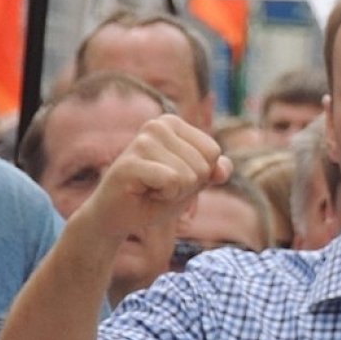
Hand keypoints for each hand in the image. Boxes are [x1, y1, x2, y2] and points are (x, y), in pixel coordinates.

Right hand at [75, 114, 230, 241]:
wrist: (118, 216)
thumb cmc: (155, 195)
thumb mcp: (193, 182)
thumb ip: (214, 171)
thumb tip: (223, 170)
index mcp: (172, 124)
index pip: (213, 153)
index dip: (200, 176)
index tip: (174, 178)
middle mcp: (156, 125)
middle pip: (203, 165)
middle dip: (187, 186)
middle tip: (160, 186)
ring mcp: (142, 142)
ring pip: (189, 175)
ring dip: (175, 192)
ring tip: (151, 189)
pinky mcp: (130, 163)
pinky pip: (172, 182)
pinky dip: (165, 196)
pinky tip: (144, 193)